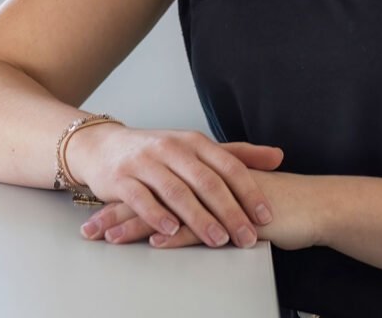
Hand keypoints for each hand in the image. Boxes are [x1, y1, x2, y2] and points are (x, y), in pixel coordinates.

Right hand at [82, 164, 318, 253]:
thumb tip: (278, 155)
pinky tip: (172, 231)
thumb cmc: (156, 151)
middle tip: (246, 237)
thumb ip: (236, 154)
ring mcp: (146, 162)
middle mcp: (172, 148)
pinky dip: (158, 215)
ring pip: (177, 191)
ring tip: (217, 240)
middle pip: (206, 181)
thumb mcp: (197, 147)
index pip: (228, 165)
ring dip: (199, 217)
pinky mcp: (122, 179)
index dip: (248, 190)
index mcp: (194, 141)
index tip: (266, 215)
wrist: (103, 146)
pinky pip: (142, 198)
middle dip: (229, 211)